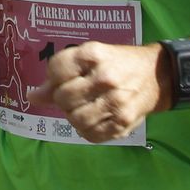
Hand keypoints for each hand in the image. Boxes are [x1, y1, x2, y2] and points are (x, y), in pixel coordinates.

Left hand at [28, 41, 165, 142]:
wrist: (158, 75)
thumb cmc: (117, 62)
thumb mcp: (90, 57)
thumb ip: (60, 73)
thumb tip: (32, 96)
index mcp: (93, 54)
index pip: (56, 70)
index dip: (52, 78)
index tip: (61, 79)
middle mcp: (104, 77)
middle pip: (62, 97)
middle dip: (61, 99)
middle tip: (71, 96)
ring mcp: (116, 102)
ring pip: (75, 119)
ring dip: (72, 116)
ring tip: (81, 108)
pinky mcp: (124, 122)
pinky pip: (92, 135)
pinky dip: (85, 130)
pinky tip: (92, 119)